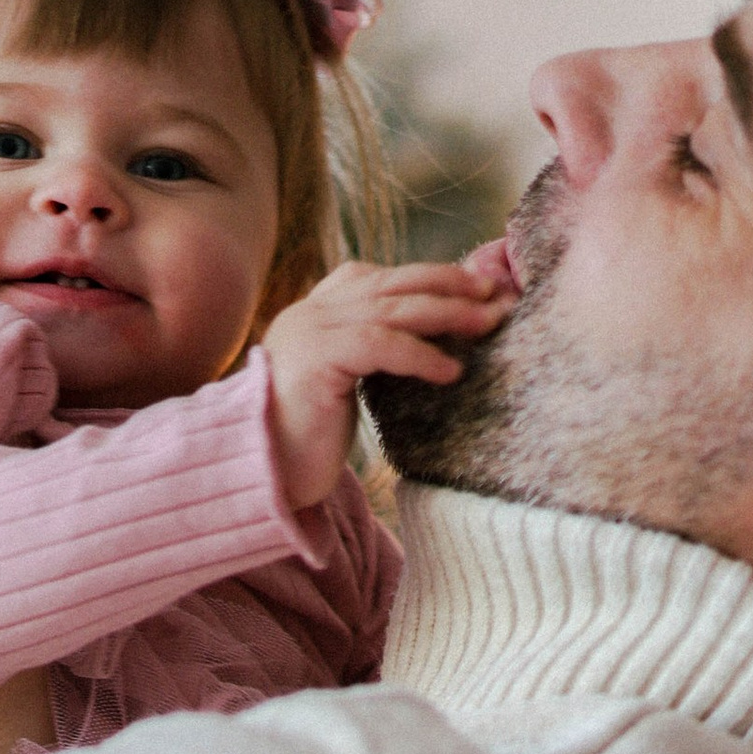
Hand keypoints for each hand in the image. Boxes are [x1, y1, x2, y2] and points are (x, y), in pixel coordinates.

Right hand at [262, 254, 516, 511]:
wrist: (257, 476)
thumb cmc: (303, 445)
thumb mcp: (343, 386)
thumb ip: (371, 357)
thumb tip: (430, 346)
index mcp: (315, 313)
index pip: (378, 278)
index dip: (428, 278)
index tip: (473, 288)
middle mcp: (311, 311)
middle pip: (392, 283)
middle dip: (449, 284)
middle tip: (495, 292)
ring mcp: (310, 329)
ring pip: (392, 307)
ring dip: (448, 313)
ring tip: (489, 323)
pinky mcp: (316, 357)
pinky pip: (381, 344)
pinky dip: (421, 354)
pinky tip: (451, 370)